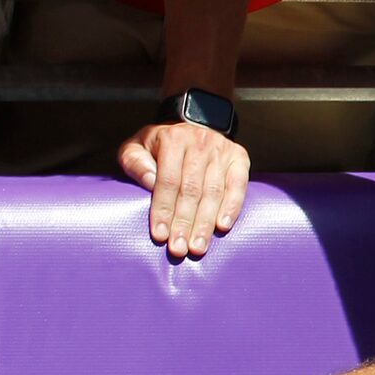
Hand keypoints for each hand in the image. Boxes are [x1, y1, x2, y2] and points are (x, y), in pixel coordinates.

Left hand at [120, 120, 249, 257]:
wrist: (192, 125)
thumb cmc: (159, 146)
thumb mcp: (136, 147)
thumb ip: (135, 162)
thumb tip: (149, 182)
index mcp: (173, 139)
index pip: (168, 180)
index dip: (163, 209)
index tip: (160, 235)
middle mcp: (200, 142)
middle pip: (192, 189)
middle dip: (184, 222)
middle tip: (178, 249)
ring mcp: (222, 149)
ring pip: (213, 191)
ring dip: (205, 222)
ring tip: (198, 247)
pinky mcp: (239, 157)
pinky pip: (238, 185)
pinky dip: (232, 207)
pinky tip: (223, 226)